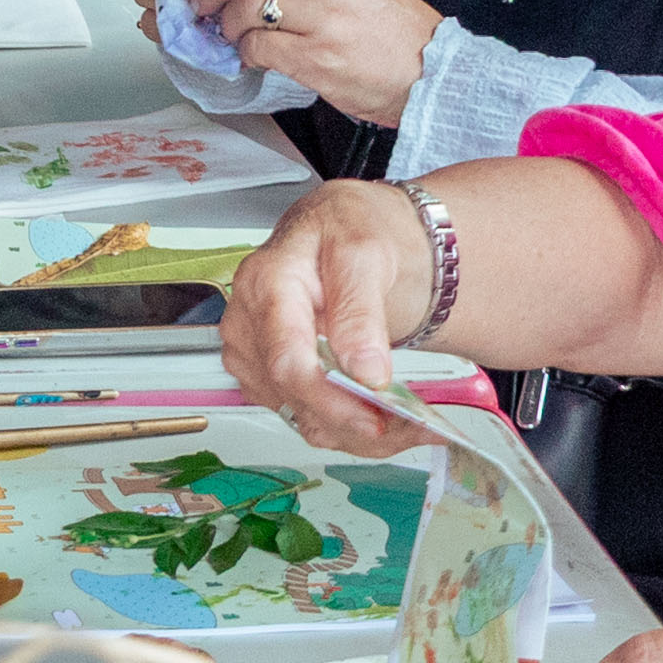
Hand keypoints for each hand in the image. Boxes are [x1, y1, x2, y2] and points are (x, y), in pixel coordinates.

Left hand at [176, 0, 437, 119]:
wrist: (433, 74)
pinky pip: (260, 48)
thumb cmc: (392, 31)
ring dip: (229, 25)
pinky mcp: (318, 61)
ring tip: (233, 35)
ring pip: (247, 11)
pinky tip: (252, 57)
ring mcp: (325, 22)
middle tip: (200, 4)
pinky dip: (246, 53)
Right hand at [215, 179, 453, 459]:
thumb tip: (365, 372)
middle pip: (292, 397)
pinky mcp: (263, 375)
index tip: (379, 418)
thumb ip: (360, 312)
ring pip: (300, 417)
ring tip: (410, 421)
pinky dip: (346, 426)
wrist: (337, 232)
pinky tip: (381, 414)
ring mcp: (251, 353)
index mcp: (265, 284)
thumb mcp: (364, 253)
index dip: (332, 401)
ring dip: (356, 430)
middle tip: (416, 426)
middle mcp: (247, 324)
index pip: (288, 361)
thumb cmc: (345, 232)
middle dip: (355, 421)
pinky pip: (303, 416)